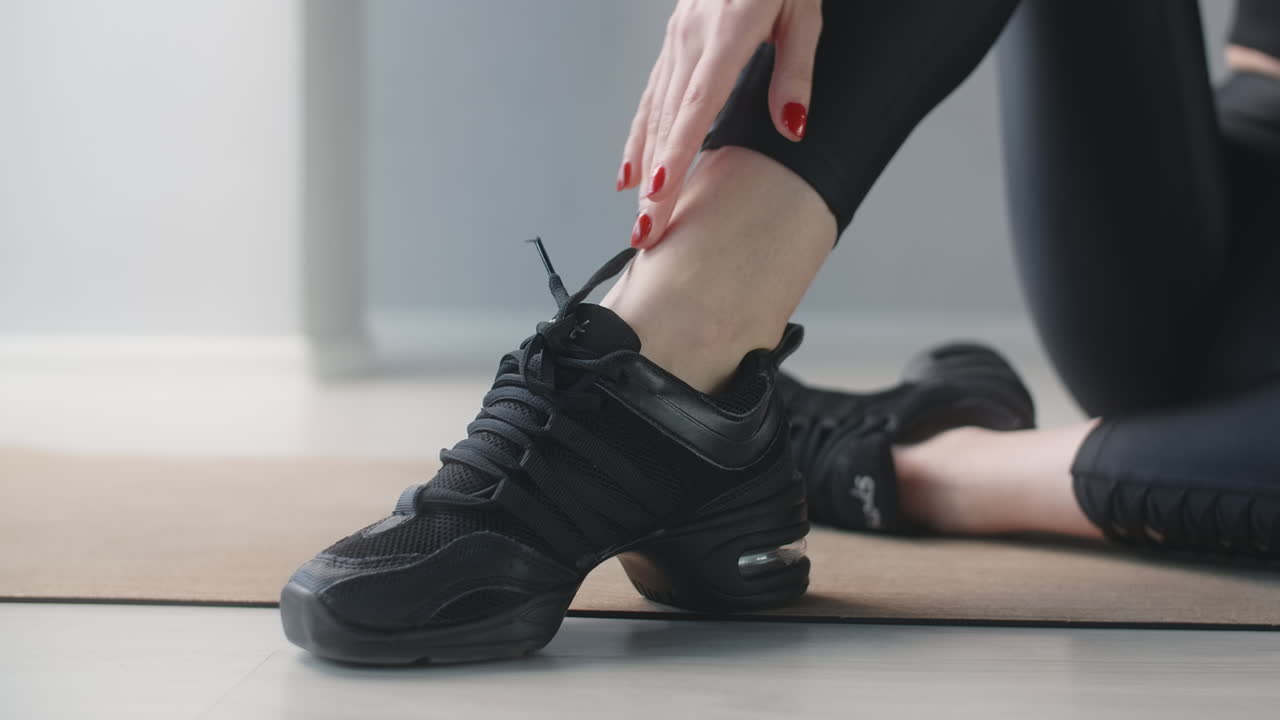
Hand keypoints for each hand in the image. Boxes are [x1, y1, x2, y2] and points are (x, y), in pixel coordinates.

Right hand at [617, 0, 821, 248]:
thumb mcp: (804, 13)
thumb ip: (795, 72)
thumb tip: (792, 126)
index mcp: (725, 35)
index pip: (695, 110)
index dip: (675, 158)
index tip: (660, 197)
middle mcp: (690, 39)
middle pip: (667, 123)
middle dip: (654, 182)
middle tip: (645, 231)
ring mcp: (677, 38)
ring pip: (654, 112)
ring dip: (643, 166)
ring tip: (638, 212)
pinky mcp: (675, 38)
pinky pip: (653, 94)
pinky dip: (641, 135)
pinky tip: (633, 166)